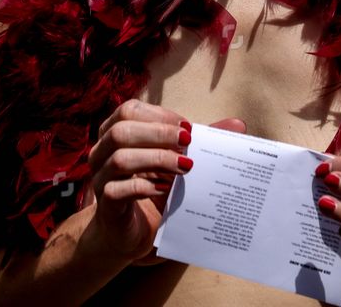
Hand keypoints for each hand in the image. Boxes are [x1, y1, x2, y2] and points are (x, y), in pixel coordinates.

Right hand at [82, 100, 243, 263]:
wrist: (130, 231)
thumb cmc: (154, 188)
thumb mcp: (178, 162)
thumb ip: (202, 142)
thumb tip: (239, 125)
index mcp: (115, 132)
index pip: (130, 110)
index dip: (160, 115)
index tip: (187, 128)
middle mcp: (102, 152)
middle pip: (121, 130)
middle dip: (159, 133)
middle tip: (188, 141)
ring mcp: (101, 178)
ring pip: (120, 158)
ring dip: (157, 159)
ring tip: (184, 166)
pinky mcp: (106, 205)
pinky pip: (118, 190)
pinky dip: (145, 187)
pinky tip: (165, 189)